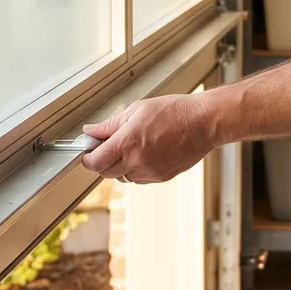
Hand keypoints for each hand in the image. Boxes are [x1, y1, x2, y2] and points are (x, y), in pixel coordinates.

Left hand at [80, 94, 219, 184]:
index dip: (88, 159)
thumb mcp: (137, 110)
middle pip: (106, 173)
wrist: (203, 123)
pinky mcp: (162, 177)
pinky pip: (140, 179)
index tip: (88, 153)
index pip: (95, 162)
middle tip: (109, 147)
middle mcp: (137, 160)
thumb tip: (90, 131)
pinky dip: (137, 170)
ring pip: (124, 177)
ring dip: (121, 166)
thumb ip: (110, 125)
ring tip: (133, 147)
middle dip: (103, 162)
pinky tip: (146, 154)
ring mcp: (150, 171)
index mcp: (128, 142)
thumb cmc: (174, 112)